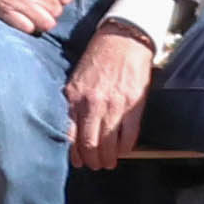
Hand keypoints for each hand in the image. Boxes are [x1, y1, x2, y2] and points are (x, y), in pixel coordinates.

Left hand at [64, 28, 155, 169]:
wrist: (122, 39)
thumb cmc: (98, 59)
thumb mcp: (76, 80)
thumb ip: (74, 104)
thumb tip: (73, 132)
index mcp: (75, 98)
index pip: (70, 136)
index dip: (76, 155)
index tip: (79, 162)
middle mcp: (92, 104)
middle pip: (90, 145)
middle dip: (93, 161)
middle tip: (97, 165)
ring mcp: (113, 105)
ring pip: (108, 145)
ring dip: (109, 159)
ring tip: (110, 162)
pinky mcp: (133, 105)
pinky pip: (129, 136)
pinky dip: (126, 148)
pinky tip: (124, 150)